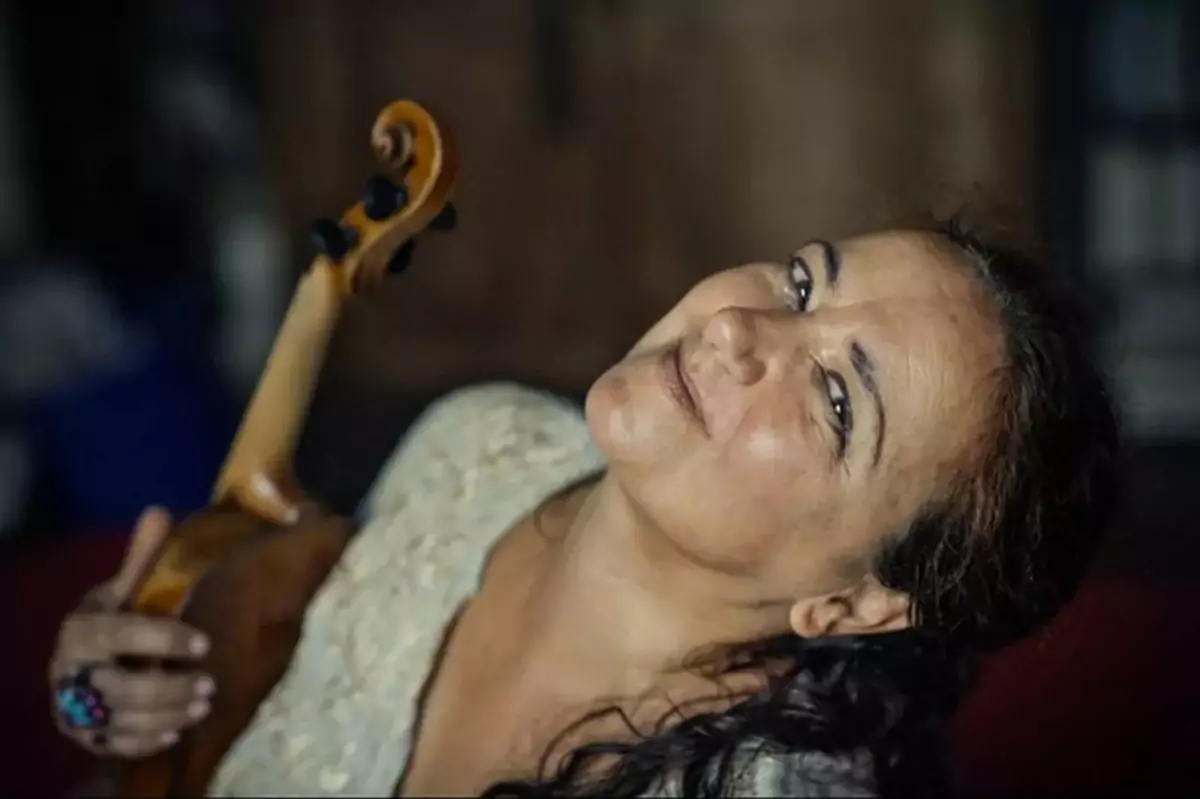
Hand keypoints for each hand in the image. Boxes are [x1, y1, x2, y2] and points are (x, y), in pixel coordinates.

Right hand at [49, 507, 213, 758]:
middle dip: (169, 689)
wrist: (74, 667)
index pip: (121, 635)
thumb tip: (159, 511)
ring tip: (205, 705)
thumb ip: (140, 560)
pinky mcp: (89, 736)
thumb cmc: (107, 624)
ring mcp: (79, 708)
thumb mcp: (118, 591)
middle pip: (122, 688)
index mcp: (84, 631)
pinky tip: (180, 731)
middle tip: (210, 684)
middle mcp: (76, 673)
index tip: (203, 643)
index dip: (162, 639)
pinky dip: (149, 740)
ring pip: (123, 720)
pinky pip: (117, 745)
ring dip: (168, 715)